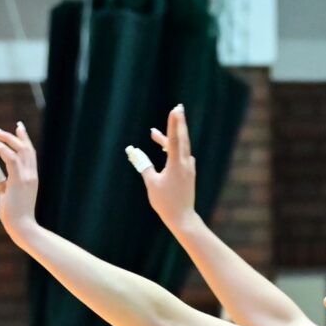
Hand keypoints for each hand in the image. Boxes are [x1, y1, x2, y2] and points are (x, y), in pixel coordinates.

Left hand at [0, 123, 41, 243]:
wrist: (21, 227)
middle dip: (11, 135)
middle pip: (25, 148)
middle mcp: (30, 174)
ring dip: (4, 139)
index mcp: (31, 177)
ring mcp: (26, 176)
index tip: (18, 127)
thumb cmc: (13, 214)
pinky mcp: (19, 180)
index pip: (29, 153)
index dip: (24, 138)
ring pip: (18, 150)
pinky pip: (9, 158)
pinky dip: (0, 148)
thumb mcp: (6, 193)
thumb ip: (0, 180)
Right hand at [126, 104, 198, 225]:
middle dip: (179, 122)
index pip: (175, 139)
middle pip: (182, 138)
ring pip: (180, 148)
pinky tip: (166, 149)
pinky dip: (173, 149)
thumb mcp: (151, 184)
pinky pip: (181, 155)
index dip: (174, 123)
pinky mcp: (188, 173)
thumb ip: (144, 167)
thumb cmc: (165, 202)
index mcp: (176, 165)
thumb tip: (136, 154)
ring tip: (153, 133)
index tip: (175, 110)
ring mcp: (189, 168)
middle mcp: (185, 163)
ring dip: (168, 139)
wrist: (183, 218)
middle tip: (179, 107)